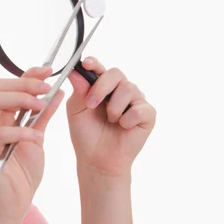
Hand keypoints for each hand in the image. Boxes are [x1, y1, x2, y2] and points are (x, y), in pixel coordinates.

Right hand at [0, 66, 64, 219]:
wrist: (14, 204)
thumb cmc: (22, 172)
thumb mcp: (36, 137)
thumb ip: (43, 115)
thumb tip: (57, 91)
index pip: (5, 86)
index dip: (26, 75)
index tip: (49, 70)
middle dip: (24, 84)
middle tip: (47, 87)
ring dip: (20, 100)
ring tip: (41, 105)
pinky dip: (21, 131)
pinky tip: (37, 136)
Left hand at [66, 56, 155, 177]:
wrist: (97, 159)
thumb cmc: (86, 134)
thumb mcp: (76, 110)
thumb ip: (79, 90)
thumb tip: (75, 70)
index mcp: (102, 86)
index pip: (100, 68)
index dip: (94, 63)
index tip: (87, 64)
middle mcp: (121, 90)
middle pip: (116, 74)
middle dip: (101, 87)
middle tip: (91, 104)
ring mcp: (136, 101)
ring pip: (128, 89)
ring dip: (113, 108)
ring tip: (110, 121)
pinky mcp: (147, 115)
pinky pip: (139, 109)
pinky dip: (127, 120)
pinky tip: (123, 128)